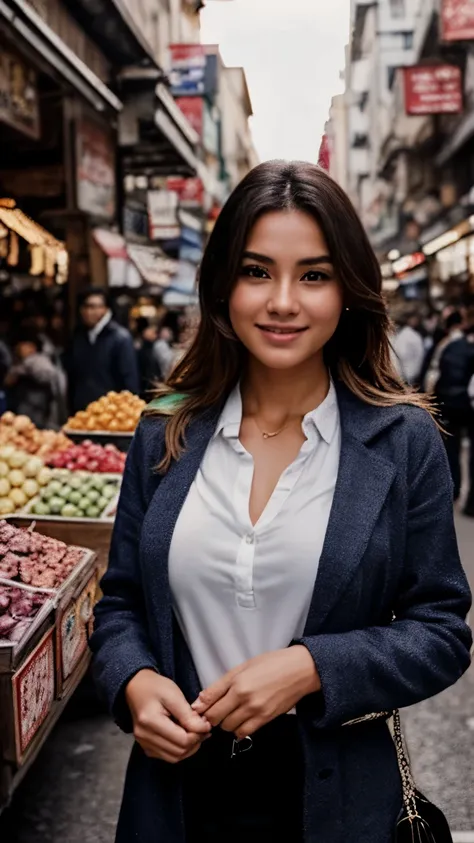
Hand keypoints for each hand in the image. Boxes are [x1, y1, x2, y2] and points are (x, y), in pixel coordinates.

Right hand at [125, 669, 210, 763]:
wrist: (136, 687)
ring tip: (196, 733)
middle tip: (203, 728)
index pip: (182, 740)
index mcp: (150, 722)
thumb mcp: (174, 695)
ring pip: (174, 758)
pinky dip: (179, 749)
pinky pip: (167, 756)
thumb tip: (203, 729)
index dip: (198, 735)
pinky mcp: (146, 746)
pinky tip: (184, 736)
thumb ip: (188, 715)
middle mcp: (144, 736)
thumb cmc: (155, 687)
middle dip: (195, 742)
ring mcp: (143, 743)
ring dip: (189, 748)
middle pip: (178, 752)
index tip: (206, 723)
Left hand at [192, 646, 319, 739]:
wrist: (299, 671)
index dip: (201, 709)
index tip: (200, 710)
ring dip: (226, 723)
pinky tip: (242, 720)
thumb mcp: (243, 667)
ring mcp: (256, 711)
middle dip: (212, 717)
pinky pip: (244, 733)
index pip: (209, 703)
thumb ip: (220, 685)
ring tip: (231, 713)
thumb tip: (199, 702)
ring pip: (229, 728)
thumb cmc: (271, 663)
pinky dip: (239, 729)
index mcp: (237, 682)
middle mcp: (244, 698)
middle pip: (216, 719)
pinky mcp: (266, 719)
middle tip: (216, 711)